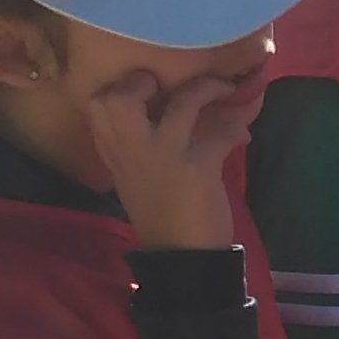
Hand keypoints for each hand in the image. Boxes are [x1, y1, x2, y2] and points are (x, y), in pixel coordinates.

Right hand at [87, 68, 257, 250]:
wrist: (181, 258)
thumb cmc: (160, 212)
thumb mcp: (133, 175)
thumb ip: (134, 142)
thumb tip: (164, 104)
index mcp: (115, 151)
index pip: (97, 104)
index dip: (118, 86)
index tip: (144, 88)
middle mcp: (133, 150)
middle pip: (120, 97)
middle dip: (144, 80)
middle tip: (167, 85)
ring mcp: (165, 157)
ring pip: (183, 102)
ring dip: (209, 88)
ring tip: (225, 90)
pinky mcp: (198, 169)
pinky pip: (222, 132)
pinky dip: (237, 129)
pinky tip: (242, 137)